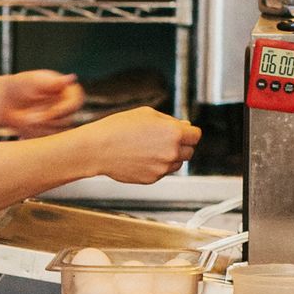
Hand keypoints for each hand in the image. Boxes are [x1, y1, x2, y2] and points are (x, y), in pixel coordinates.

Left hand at [0, 69, 83, 135]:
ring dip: (39, 128)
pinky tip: (23, 129)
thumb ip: (53, 83)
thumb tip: (71, 78)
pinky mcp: (49, 135)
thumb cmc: (20, 86)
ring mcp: (59, 123)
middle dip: (46, 120)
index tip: (49, 112)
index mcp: (68, 93)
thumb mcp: (34, 81)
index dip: (62, 110)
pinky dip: (34, 136)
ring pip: (56, 133)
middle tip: (27, 116)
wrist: (4, 101)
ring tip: (24, 119)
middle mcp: (66, 109)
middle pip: (65, 121)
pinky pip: (47, 142)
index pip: (74, 104)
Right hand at [84, 108, 201, 183]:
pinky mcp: (152, 179)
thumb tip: (184, 127)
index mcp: (173, 133)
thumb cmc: (118, 128)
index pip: (196, 135)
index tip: (184, 132)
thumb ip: (170, 121)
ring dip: (170, 157)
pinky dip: (157, 166)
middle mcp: (171, 152)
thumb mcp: (147, 114)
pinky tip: (141, 157)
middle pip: (189, 151)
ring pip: (177, 164)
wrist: (98, 149)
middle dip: (181, 145)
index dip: (189, 132)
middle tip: (163, 139)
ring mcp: (162, 168)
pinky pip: (162, 172)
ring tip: (150, 148)